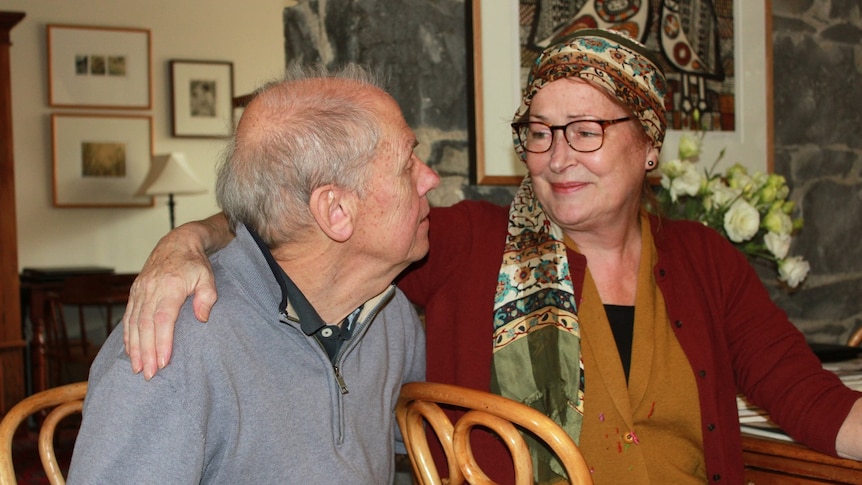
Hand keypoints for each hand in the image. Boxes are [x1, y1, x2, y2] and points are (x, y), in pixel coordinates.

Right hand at [122, 222, 219, 379]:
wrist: (178, 243)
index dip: (162, 341)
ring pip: (134, 323)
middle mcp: (151, 290)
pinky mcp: (135, 292)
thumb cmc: (195, 264)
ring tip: (138, 369)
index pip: (163, 319)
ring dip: (135, 348)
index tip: (163, 361)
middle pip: (145, 325)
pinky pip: (128, 317)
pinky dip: (128, 336)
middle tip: (149, 374)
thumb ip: (207, 297)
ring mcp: (140, 291)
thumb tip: (202, 318)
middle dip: (146, 352)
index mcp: (169, 287)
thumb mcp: (208, 277)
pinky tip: (130, 351)